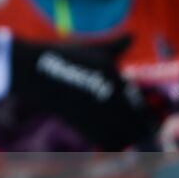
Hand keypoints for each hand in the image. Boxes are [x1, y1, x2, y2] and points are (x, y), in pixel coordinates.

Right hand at [0, 27, 154, 150]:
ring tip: (119, 131)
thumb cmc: (63, 55)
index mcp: (117, 77)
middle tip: (135, 127)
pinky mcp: (83, 125)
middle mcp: (112, 97)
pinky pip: (107, 142)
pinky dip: (110, 142)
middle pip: (138, 125)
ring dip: (126, 137)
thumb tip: (133, 35)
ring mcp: (98, 112)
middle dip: (139, 128)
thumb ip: (116, 46)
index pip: (143, 105)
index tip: (142, 115)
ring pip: (125, 137)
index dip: (146, 113)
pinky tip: (103, 133)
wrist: (33, 69)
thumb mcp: (92, 48)